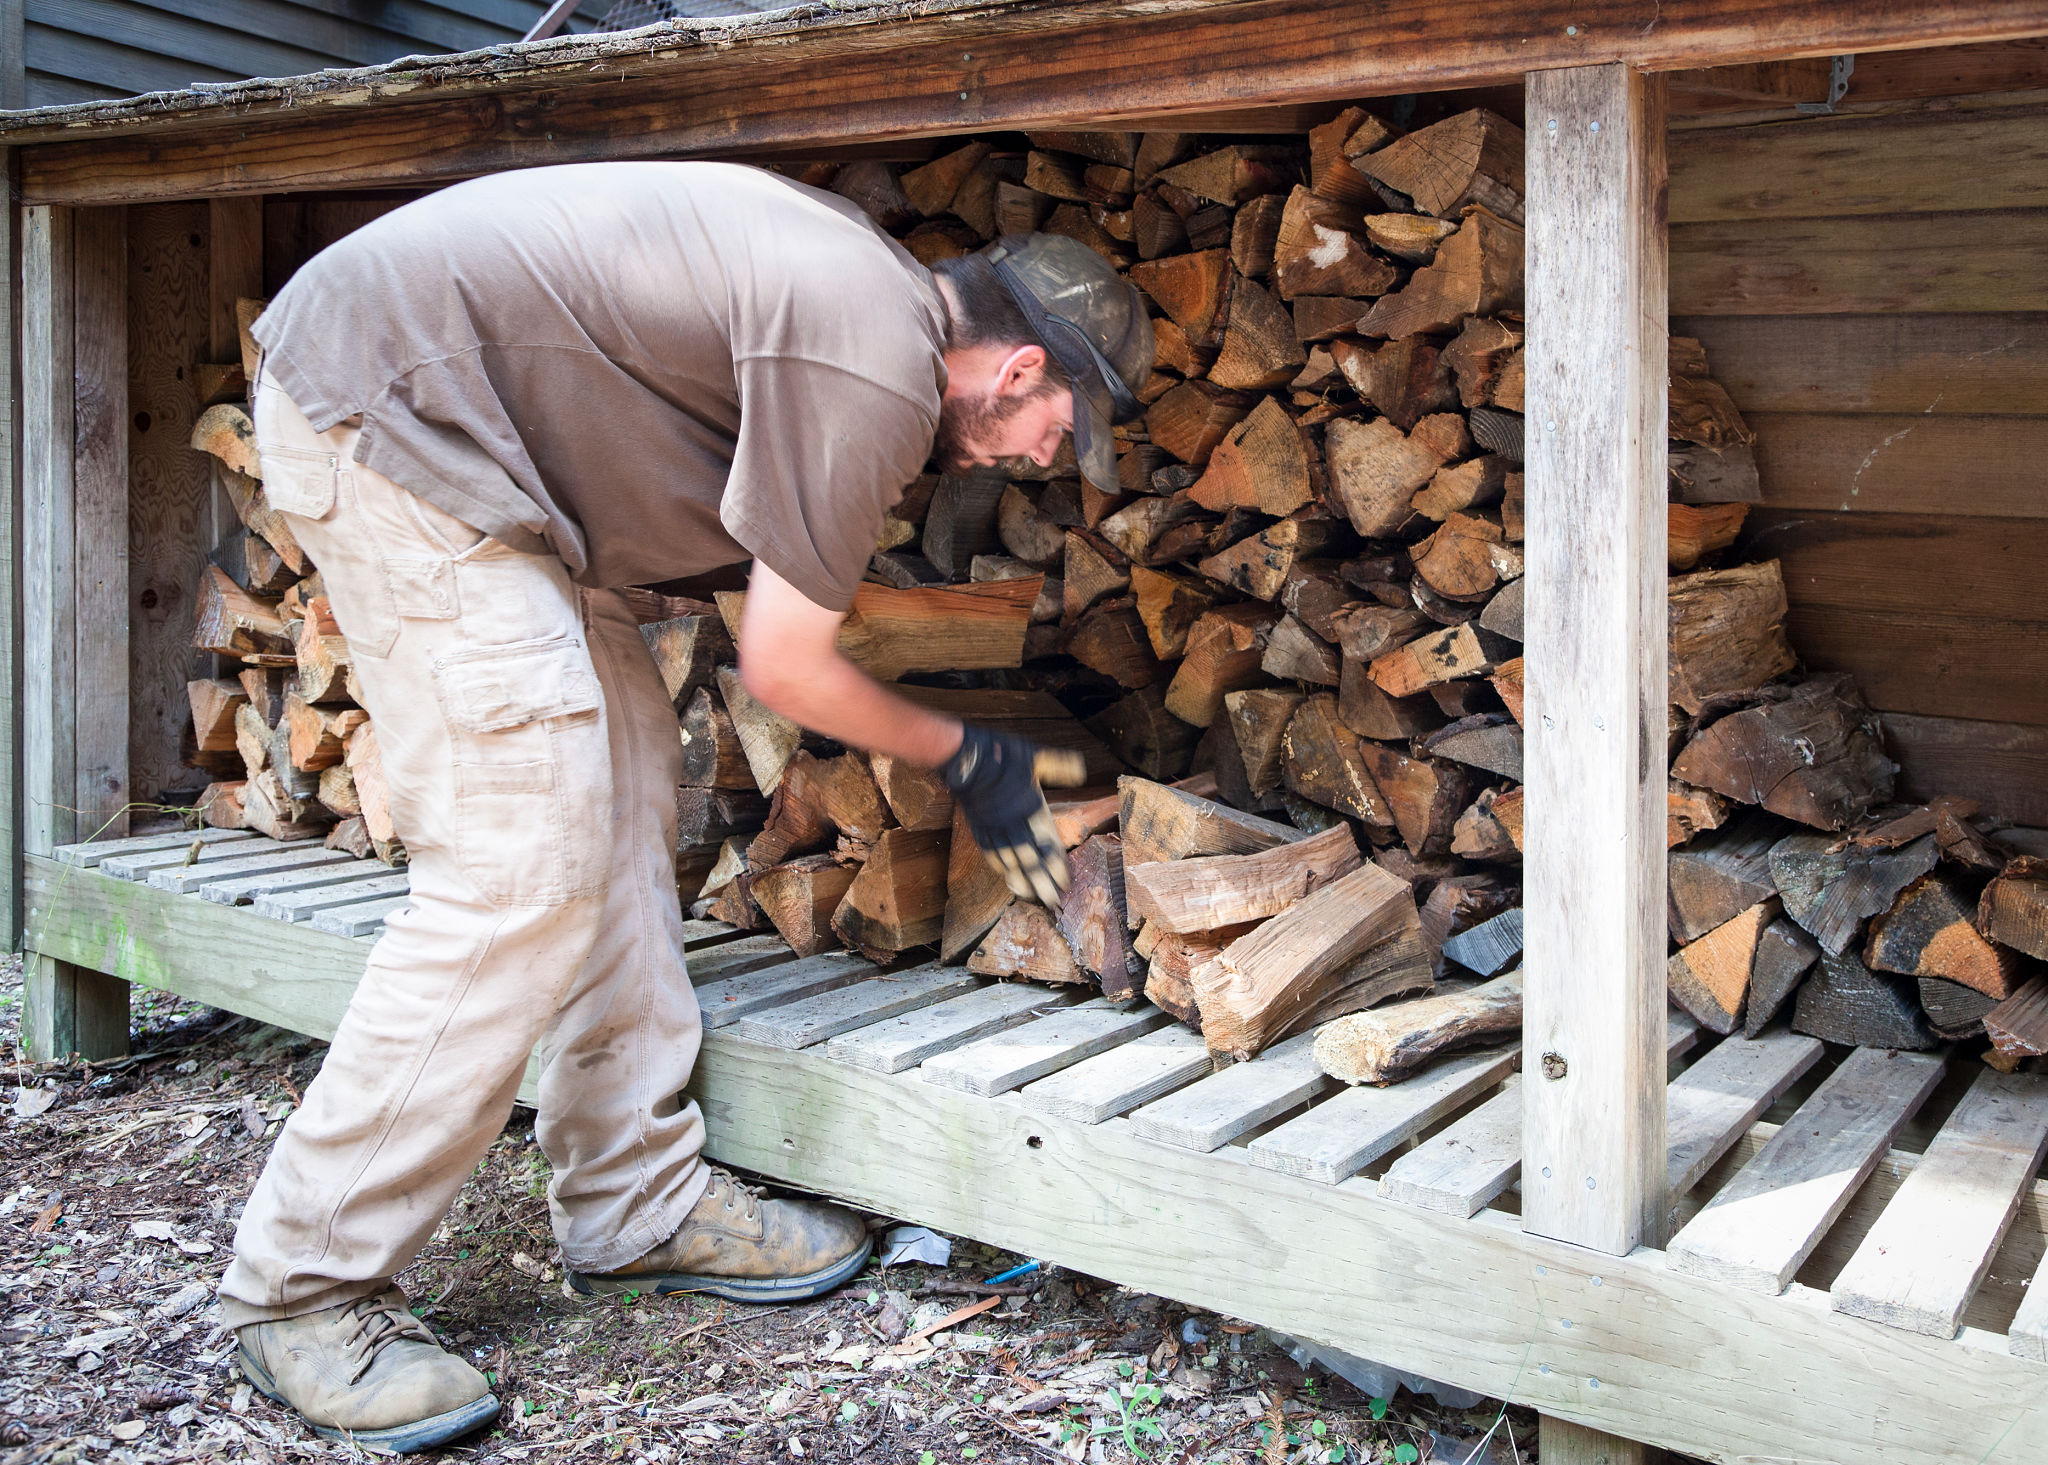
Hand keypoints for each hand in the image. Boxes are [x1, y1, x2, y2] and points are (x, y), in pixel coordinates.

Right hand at [939, 724, 1087, 905]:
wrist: (966, 758)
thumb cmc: (1002, 755)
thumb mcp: (1036, 756)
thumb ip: (1059, 766)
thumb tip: (1081, 771)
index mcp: (1031, 809)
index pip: (1047, 844)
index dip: (1057, 865)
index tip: (1065, 883)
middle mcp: (1013, 824)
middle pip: (1030, 861)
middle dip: (1041, 883)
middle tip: (1052, 903)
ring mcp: (994, 828)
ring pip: (1009, 862)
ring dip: (1021, 881)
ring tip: (1030, 897)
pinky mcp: (979, 827)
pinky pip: (990, 854)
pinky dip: (1000, 867)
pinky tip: (1005, 876)